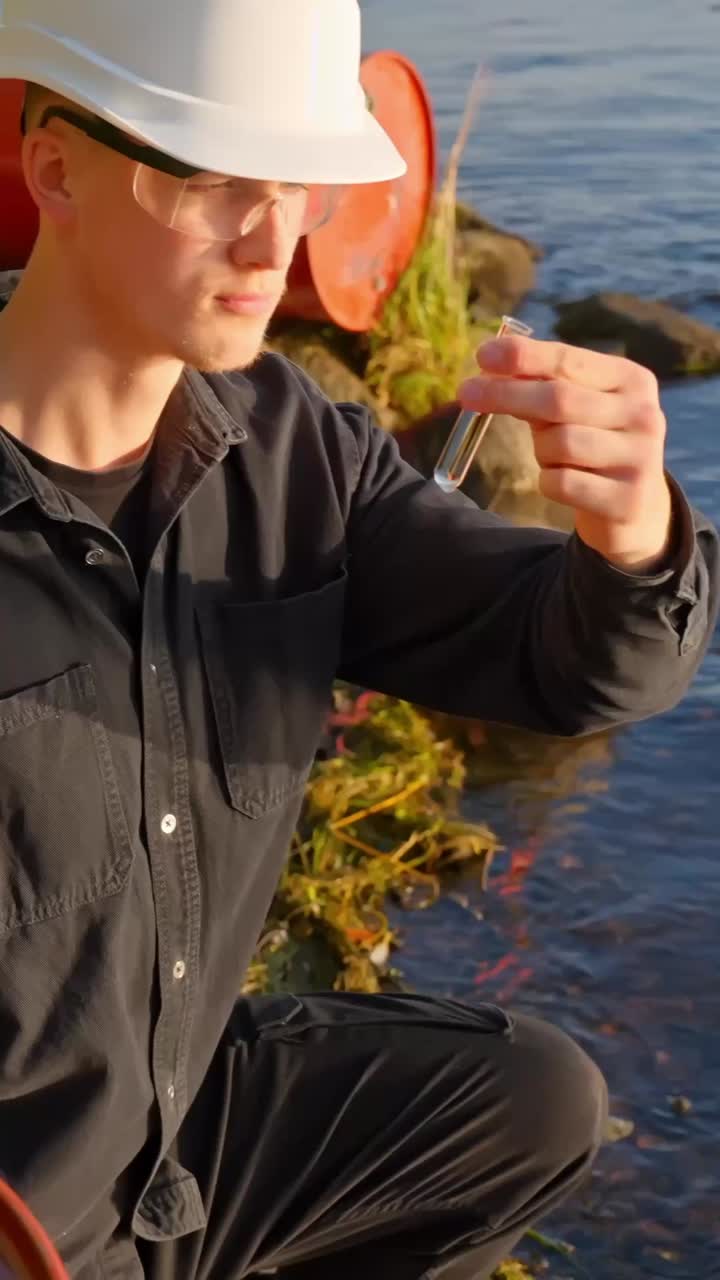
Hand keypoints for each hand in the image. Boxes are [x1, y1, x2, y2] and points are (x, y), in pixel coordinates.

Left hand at [459, 335, 673, 573]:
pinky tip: (562, 483)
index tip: (483, 355)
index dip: (524, 356)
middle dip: (507, 394)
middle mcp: (644, 414)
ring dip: (540, 451)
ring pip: (559, 443)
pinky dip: (548, 482)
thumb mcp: (576, 410)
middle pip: (560, 399)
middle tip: (465, 393)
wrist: (635, 508)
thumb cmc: (594, 446)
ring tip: (551, 457)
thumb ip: (542, 386)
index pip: (570, 360)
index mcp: (632, 380)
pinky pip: (561, 483)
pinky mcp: (627, 499)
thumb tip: (490, 367)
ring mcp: (640, 458)